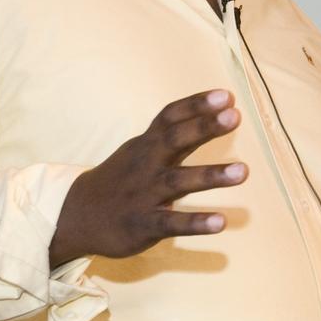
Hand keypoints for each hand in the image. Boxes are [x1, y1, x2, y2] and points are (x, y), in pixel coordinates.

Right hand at [48, 89, 248, 263]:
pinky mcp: (143, 225)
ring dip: (210, 176)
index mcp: (146, 144)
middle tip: (234, 117)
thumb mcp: (141, 149)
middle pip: (174, 141)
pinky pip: (171, 224)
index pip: (170, 118)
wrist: (77, 215)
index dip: (196, 105)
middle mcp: (146, 164)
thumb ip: (173, 134)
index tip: (225, 95)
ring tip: (243, 171)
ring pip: (178, 182)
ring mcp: (144, 195)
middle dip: (203, 128)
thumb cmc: (121, 178)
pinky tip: (220, 222)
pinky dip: (196, 222)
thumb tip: (215, 110)